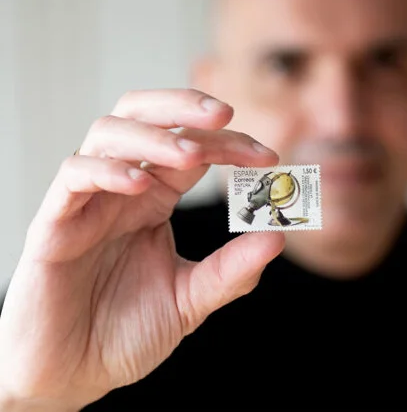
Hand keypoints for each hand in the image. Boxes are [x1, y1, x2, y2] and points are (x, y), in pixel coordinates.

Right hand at [0, 89, 283, 409]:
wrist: (73, 374)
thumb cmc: (126, 330)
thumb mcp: (190, 299)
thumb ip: (232, 271)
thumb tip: (279, 236)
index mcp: (155, 198)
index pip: (193, 148)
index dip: (230, 144)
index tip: (268, 158)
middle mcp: (123, 189)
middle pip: (144, 116)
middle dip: (183, 106)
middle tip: (225, 113)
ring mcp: (88, 201)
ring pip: (109, 134)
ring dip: (154, 137)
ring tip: (191, 155)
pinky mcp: (54, 223)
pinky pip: (75, 177)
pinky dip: (107, 170)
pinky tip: (140, 184)